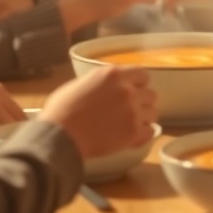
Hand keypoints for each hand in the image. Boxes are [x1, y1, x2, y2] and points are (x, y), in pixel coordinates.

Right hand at [41, 65, 157, 158]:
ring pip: (153, 113)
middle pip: (151, 94)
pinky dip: (142, 136)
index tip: (133, 91)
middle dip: (142, 102)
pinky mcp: (133, 133)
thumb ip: (98, 82)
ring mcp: (132, 111)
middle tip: (130, 111)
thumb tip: (104, 88)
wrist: (59, 136)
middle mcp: (127, 90)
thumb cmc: (61, 110)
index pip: (143, 74)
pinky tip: (132, 137)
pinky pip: (150, 132)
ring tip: (129, 125)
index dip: (139, 84)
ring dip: (143, 119)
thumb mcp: (78, 84)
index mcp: (113, 74)